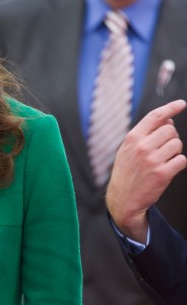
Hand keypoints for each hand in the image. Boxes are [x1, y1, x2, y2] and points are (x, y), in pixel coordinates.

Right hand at [106, 100, 186, 241]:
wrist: (123, 200)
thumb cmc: (126, 173)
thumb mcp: (127, 150)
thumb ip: (145, 134)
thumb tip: (169, 121)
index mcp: (133, 138)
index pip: (156, 116)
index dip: (171, 107)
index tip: (181, 104)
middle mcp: (142, 147)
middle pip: (170, 130)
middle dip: (171, 138)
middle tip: (162, 150)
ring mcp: (152, 160)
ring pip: (177, 145)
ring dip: (174, 152)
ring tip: (163, 161)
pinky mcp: (162, 174)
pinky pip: (181, 160)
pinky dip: (178, 164)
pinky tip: (167, 169)